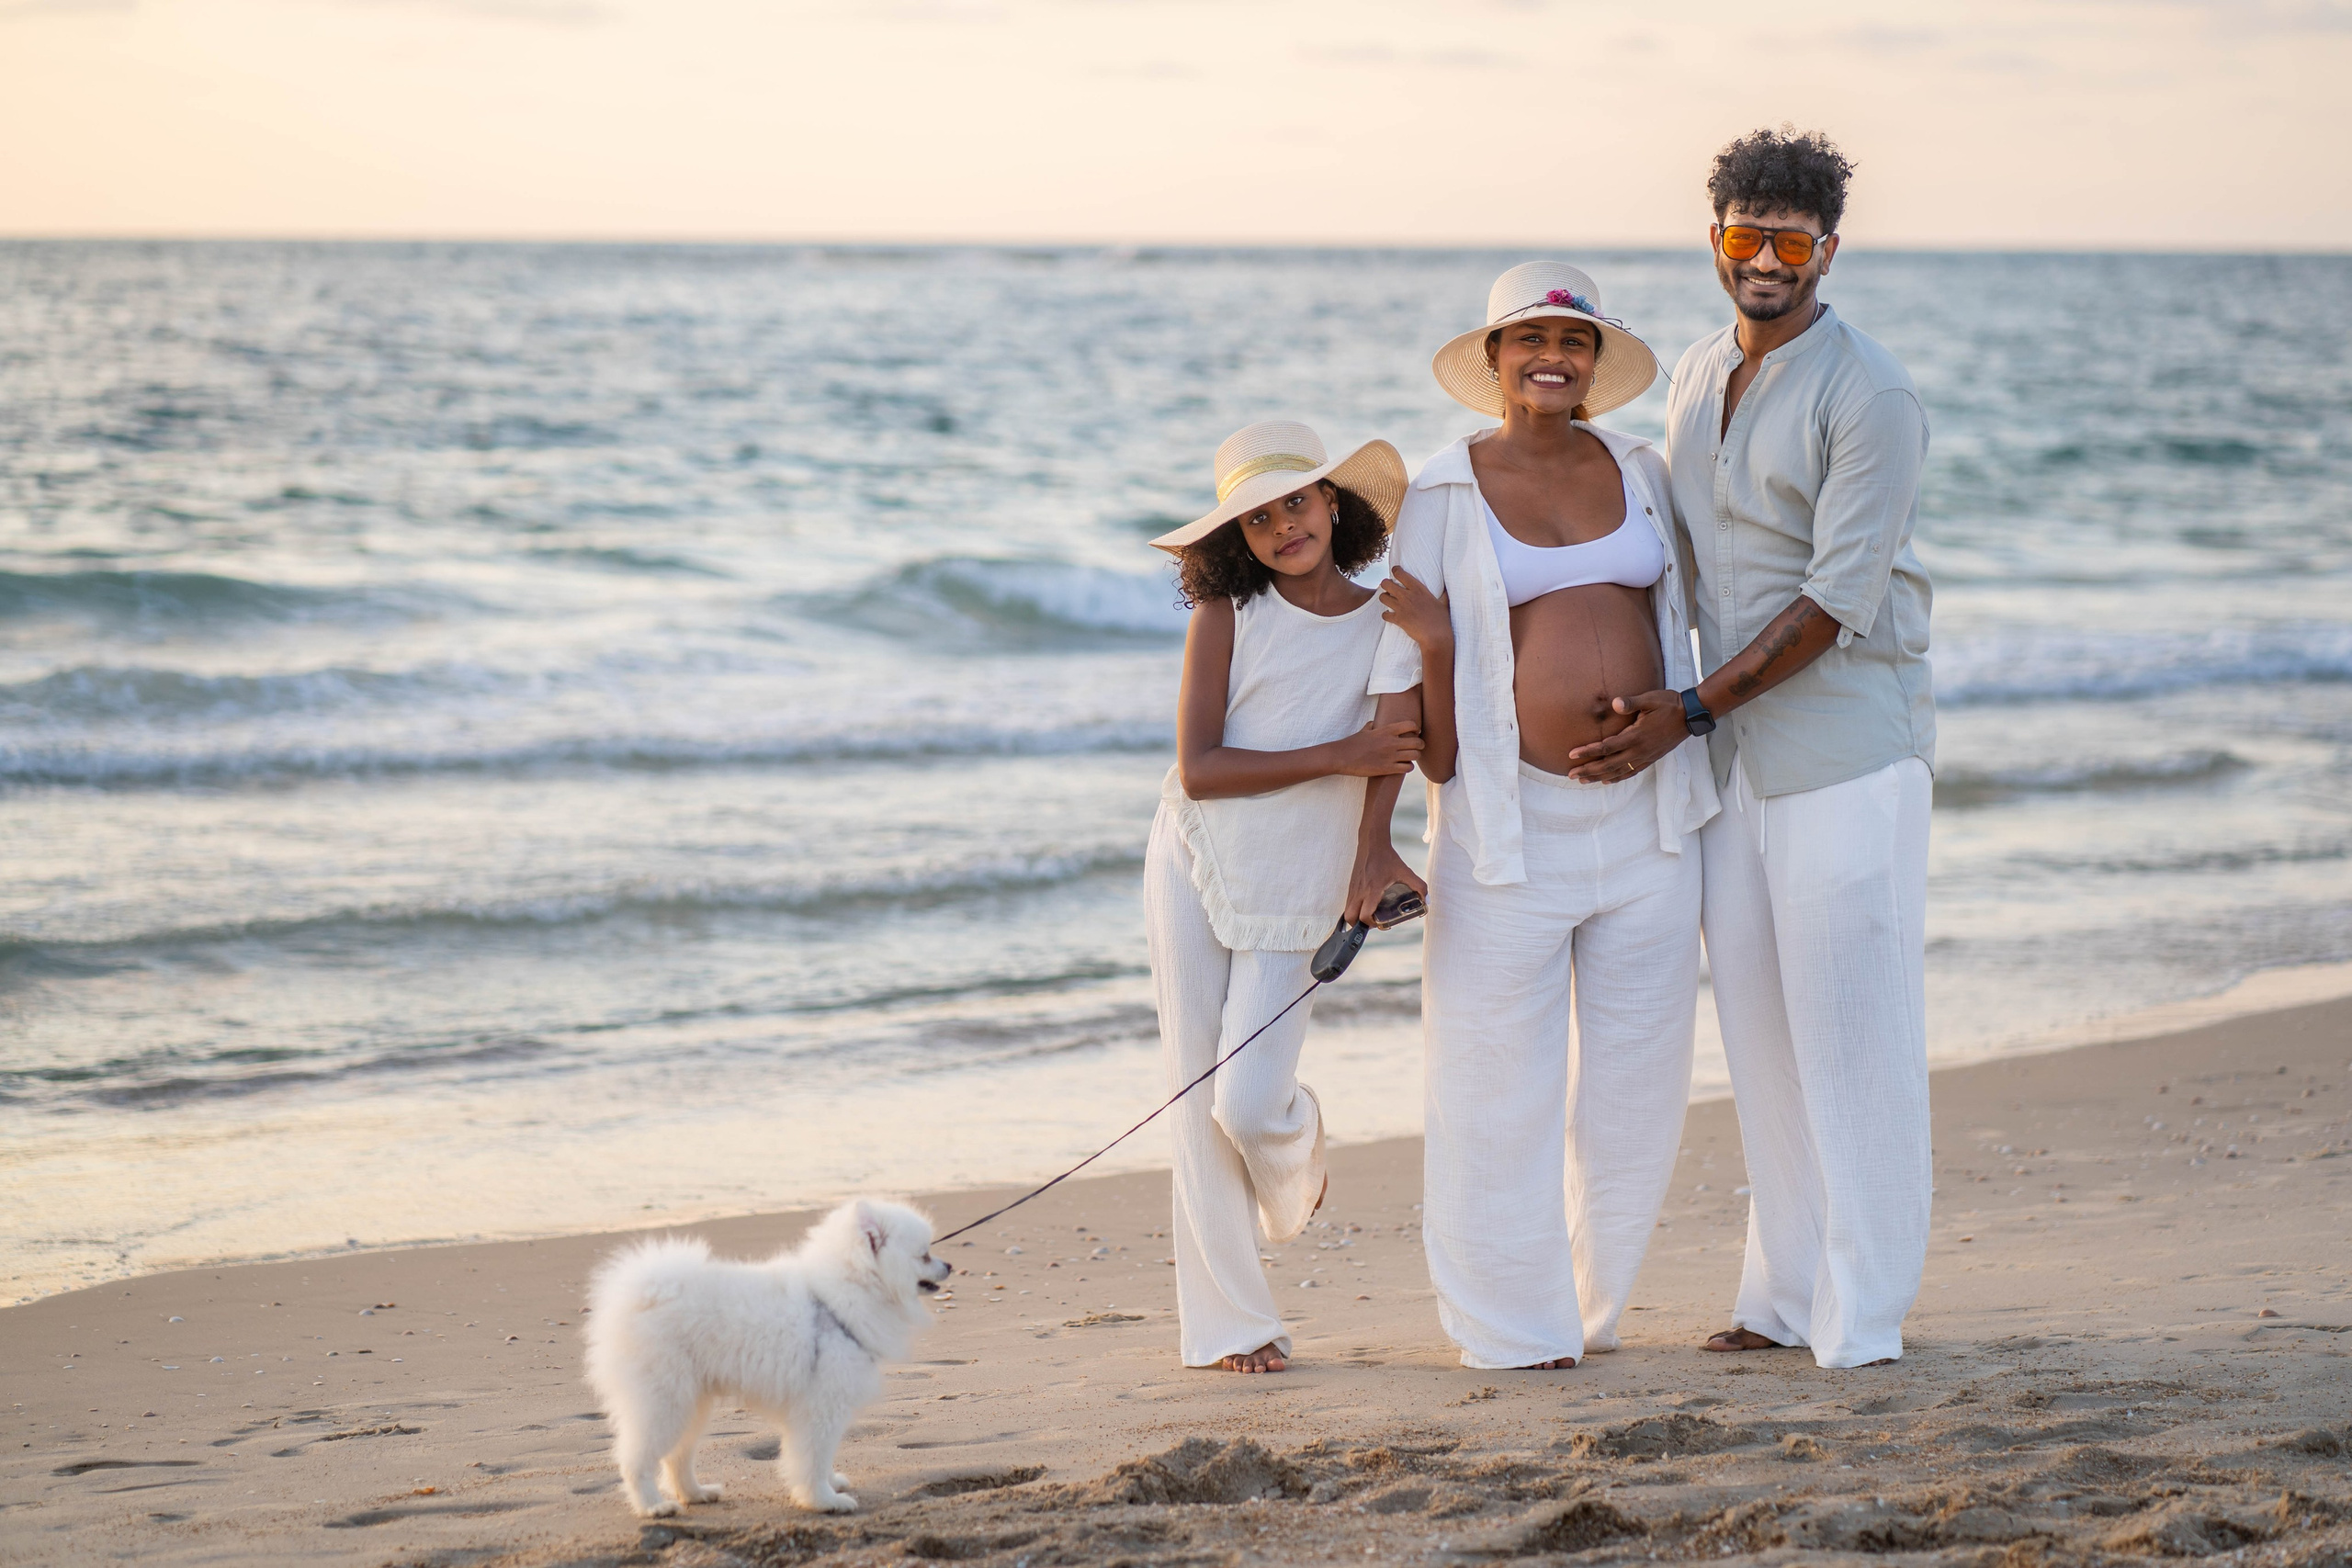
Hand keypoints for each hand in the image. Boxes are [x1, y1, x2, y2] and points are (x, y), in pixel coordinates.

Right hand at [1331, 720, 1423, 778]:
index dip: (1416, 728)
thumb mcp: (1363, 731)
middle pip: (1417, 742)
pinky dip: (1409, 767)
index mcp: (1386, 730)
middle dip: (1420, 745)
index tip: (1414, 733)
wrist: (1342, 757)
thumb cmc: (1351, 743)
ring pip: (1415, 755)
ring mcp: (1390, 756)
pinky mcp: (1387, 769)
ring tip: (1410, 757)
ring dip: (1415, 756)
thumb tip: (1373, 724)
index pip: (1411, 725)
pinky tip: (1404, 767)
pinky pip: (1407, 768)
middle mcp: (1391, 742)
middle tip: (1417, 747)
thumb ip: (1372, 726)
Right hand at [1346, 842, 1427, 926]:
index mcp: (1372, 891)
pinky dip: (1355, 908)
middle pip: (1350, 918)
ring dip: (1356, 917)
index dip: (1371, 924)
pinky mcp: (1351, 885)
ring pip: (1346, 911)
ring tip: (1369, 914)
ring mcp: (1353, 889)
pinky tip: (1366, 904)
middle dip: (1359, 925)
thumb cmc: (1387, 858)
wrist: (1372, 844)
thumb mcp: (1405, 871)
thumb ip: (1419, 885)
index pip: (1364, 915)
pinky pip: (1348, 902)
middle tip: (1371, 922)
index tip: (1380, 922)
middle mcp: (1359, 892)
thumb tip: (1426, 900)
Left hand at [1376, 567, 1450, 654]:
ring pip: (1382, 597)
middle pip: (1386, 583)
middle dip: (1385, 584)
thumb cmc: (1442, 620)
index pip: (1400, 574)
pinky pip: (1384, 614)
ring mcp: (1401, 607)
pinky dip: (1386, 615)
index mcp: (1419, 589)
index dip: (1395, 571)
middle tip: (1389, 588)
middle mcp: (1407, 596)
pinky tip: (1390, 616)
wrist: (1436, 636)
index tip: (1395, 571)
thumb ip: (1444, 594)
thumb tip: (1448, 589)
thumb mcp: (1444, 603)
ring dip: (1384, 598)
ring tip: (1388, 601)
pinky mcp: (1398, 619)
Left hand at [1563, 690, 1687, 782]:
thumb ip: (1631, 702)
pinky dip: (1617, 778)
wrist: (1691, 715)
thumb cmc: (1669, 704)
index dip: (1588, 752)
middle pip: (1608, 764)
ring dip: (1599, 777)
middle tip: (1570, 774)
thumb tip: (1615, 702)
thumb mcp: (1650, 699)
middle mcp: (1639, 750)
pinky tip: (1607, 780)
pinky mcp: (1651, 758)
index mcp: (1636, 736)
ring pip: (1618, 771)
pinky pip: (1631, 772)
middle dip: (1588, 770)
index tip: (1571, 755)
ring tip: (1583, 780)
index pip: (1606, 747)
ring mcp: (1645, 756)